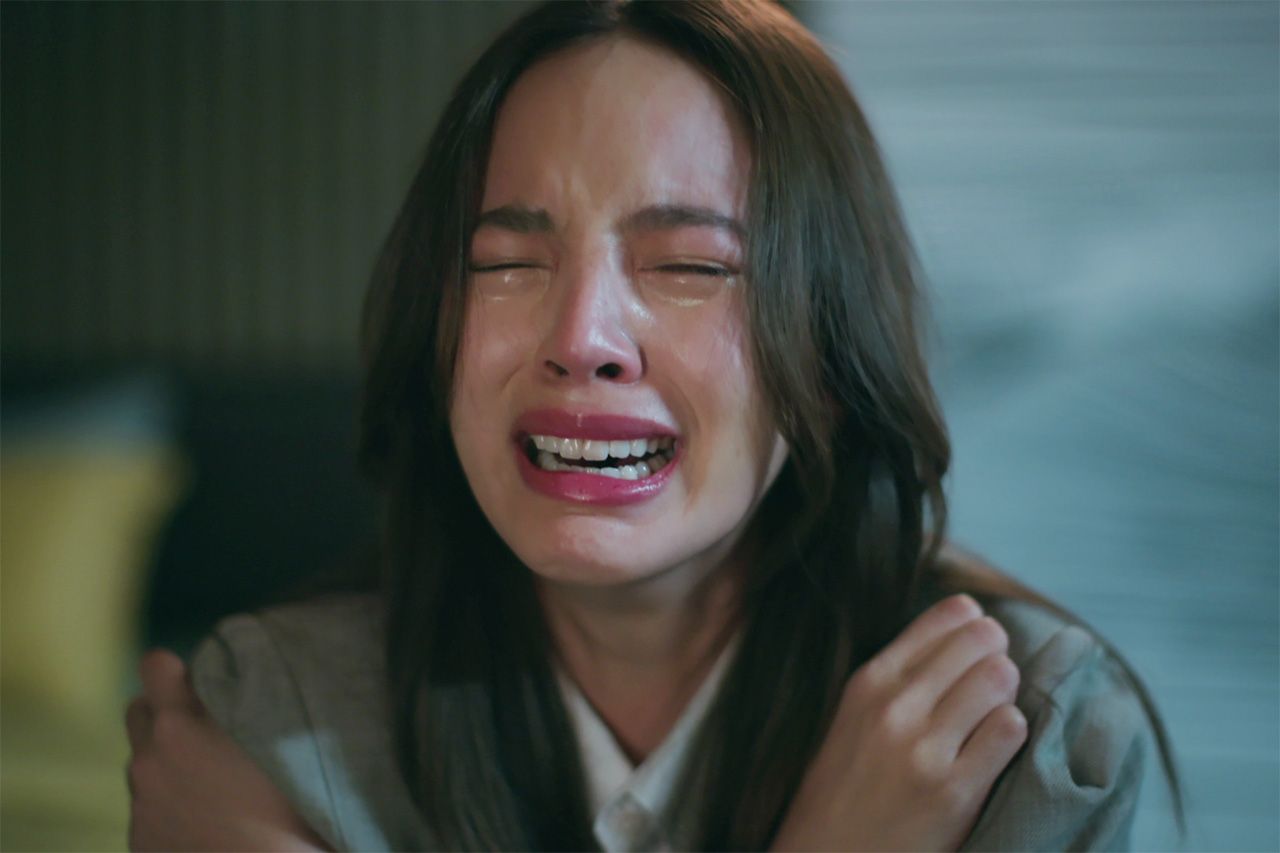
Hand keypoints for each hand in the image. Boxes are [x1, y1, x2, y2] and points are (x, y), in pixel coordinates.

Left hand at [125, 649, 330, 851]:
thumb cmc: (293, 810)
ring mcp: (141, 809)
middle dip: (165, 713)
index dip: (175, 671)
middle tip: (206, 730)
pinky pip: (149, 811)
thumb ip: (249, 706)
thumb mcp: (281, 742)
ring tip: (215, 787)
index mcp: (180, 727)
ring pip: (145, 766)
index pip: (154, 666)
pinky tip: (208, 824)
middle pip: (138, 712)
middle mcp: (149, 762)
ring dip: (170, 765)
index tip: (201, 682)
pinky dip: (171, 808)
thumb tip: (242, 686)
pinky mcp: (140, 846)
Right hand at [771, 594, 1027, 851]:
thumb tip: (967, 630)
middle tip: (993, 680)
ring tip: (992, 713)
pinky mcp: (954, 792)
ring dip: (1006, 693)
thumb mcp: (855, 715)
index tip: (977, 645)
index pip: (948, 615)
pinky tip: (994, 747)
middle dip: (998, 654)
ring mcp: (924, 749)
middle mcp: (895, 706)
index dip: (975, 625)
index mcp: (870, 680)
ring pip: (1000, 678)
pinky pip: (1009, 730)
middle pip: (982, 640)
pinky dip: (1011, 732)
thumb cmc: (845, 786)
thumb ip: (901, 677)